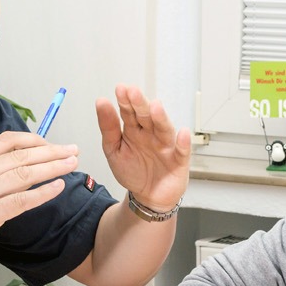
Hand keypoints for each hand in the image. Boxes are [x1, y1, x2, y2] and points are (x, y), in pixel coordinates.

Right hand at [0, 131, 78, 267]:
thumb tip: (23, 169)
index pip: (7, 141)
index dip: (33, 139)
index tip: (52, 144)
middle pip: (21, 155)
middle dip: (51, 151)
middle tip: (73, 150)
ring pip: (24, 173)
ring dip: (52, 167)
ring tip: (72, 164)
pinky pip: (21, 200)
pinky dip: (43, 192)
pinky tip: (58, 187)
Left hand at [95, 84, 190, 212]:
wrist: (147, 197)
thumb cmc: (132, 171)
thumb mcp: (114, 150)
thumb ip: (108, 127)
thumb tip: (101, 102)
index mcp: (134, 129)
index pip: (129, 112)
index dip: (125, 101)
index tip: (120, 89)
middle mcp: (151, 134)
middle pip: (146, 117)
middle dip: (140, 104)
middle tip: (133, 92)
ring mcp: (165, 146)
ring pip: (164, 129)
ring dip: (161, 118)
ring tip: (155, 107)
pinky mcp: (178, 161)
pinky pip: (182, 151)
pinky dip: (184, 143)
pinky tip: (183, 134)